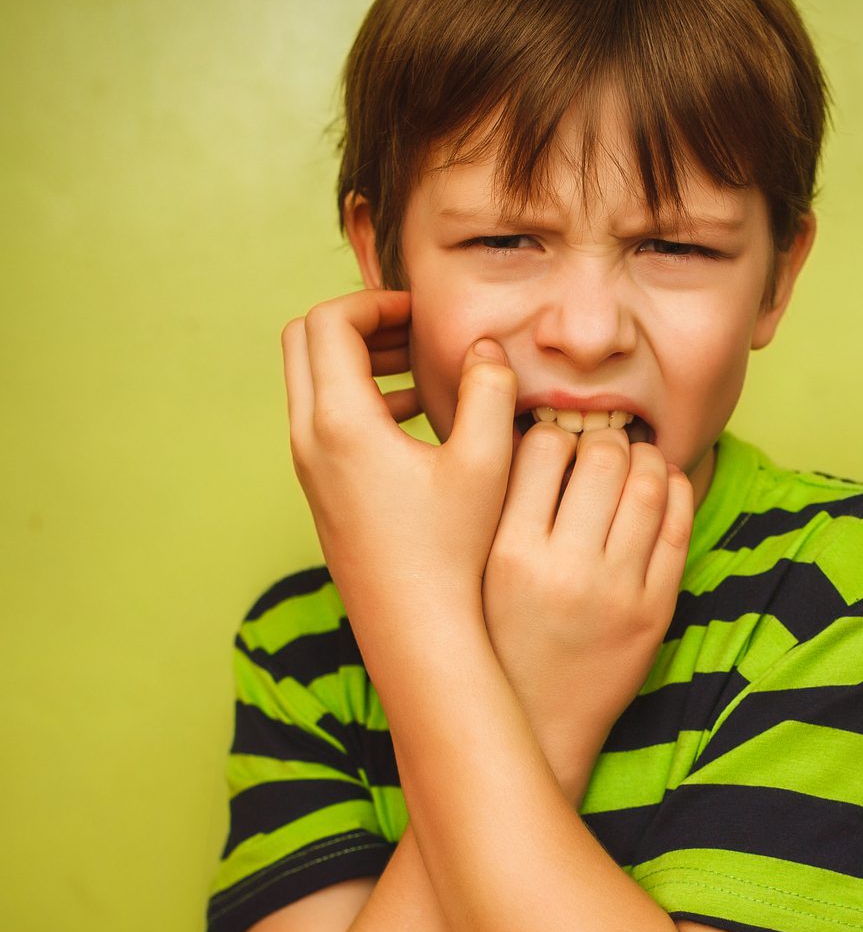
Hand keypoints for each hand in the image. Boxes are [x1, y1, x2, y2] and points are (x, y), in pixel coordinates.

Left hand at [281, 291, 516, 668]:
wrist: (416, 630)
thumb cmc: (452, 552)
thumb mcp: (485, 462)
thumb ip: (489, 390)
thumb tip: (484, 347)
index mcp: (342, 423)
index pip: (330, 322)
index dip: (374, 302)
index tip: (420, 312)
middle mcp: (310, 441)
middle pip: (305, 343)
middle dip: (356, 324)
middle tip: (411, 331)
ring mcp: (309, 469)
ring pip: (311, 383)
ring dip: (358, 362)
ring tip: (418, 369)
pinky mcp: (319, 492)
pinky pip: (323, 421)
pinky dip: (358, 401)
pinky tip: (415, 420)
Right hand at [482, 420, 694, 780]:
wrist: (537, 726)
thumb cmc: (495, 640)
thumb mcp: (475, 573)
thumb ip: (494, 507)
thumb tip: (521, 429)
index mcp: (508, 554)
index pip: (541, 446)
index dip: (551, 432)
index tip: (554, 444)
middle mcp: (564, 571)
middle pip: (602, 457)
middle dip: (604, 437)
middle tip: (601, 443)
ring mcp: (617, 592)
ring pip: (647, 485)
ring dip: (645, 457)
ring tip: (633, 457)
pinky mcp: (655, 612)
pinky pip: (678, 528)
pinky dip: (674, 492)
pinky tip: (661, 485)